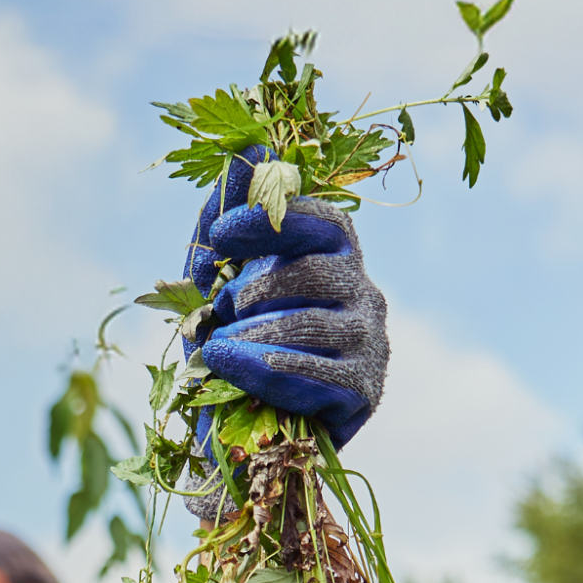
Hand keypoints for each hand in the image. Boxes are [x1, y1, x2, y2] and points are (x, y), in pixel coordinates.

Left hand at [182, 145, 388, 446]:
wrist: (235, 434)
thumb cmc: (231, 347)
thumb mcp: (212, 284)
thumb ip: (225, 221)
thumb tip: (250, 148)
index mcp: (333, 260)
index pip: (325, 220)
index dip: (273, 219)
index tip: (221, 235)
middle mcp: (364, 293)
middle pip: (315, 271)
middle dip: (253, 290)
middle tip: (219, 313)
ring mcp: (371, 343)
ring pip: (311, 323)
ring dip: (250, 335)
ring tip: (218, 352)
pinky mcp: (366, 391)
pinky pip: (319, 373)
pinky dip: (269, 370)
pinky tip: (237, 371)